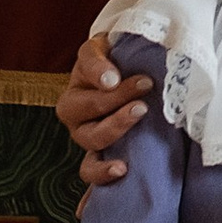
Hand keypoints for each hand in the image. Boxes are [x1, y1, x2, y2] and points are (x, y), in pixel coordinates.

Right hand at [59, 35, 150, 179]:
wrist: (134, 87)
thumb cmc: (128, 66)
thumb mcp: (122, 50)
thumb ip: (118, 53)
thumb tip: (115, 77)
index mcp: (83, 74)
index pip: (87, 65)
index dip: (99, 71)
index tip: (116, 76)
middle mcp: (76, 108)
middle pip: (87, 105)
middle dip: (115, 98)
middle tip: (145, 86)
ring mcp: (85, 134)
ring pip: (89, 137)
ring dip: (114, 127)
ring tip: (139, 115)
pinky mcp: (96, 156)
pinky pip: (90, 170)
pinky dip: (102, 172)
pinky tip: (121, 169)